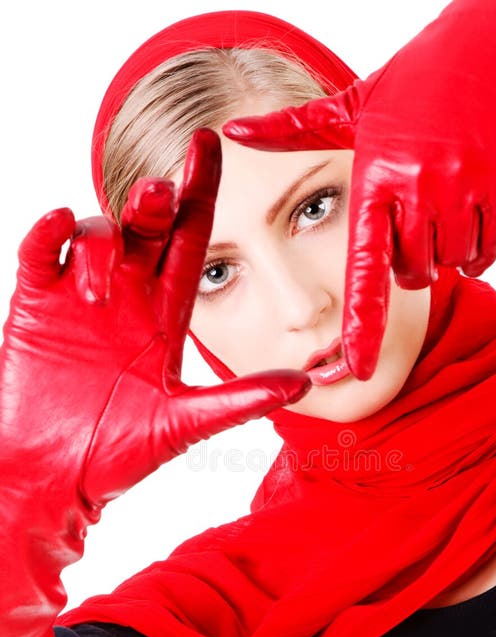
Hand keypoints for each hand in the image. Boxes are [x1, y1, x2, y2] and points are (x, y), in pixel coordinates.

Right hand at [1, 129, 309, 522]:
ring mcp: (80, 299)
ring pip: (97, 235)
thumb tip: (305, 382)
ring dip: (103, 243)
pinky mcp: (36, 306)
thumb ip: (240, 400)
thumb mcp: (185, 423)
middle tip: (161, 193)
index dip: (200, 193)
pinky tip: (58, 229)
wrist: (53, 478)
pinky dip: (48, 234)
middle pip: (146, 227)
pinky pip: (40, 252)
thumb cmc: (119, 455)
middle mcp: (129, 298)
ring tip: (101, 293)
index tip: (211, 145)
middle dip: (155, 200)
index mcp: (166, 316)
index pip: (190, 241)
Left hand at [223, 0, 495, 378]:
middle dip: (411, 258)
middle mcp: (415, 188)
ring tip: (445, 197)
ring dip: (446, 248)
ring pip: (449, 264)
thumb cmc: (417, 81)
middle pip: (410, 274)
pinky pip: (487, 251)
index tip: (355, 367)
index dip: (362, 324)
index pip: (364, 269)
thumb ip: (294, 131)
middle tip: (416, 211)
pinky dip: (480, 242)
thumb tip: (232, 130)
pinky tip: (473, 201)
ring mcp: (462, 189)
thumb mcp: (352, 105)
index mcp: (372, 178)